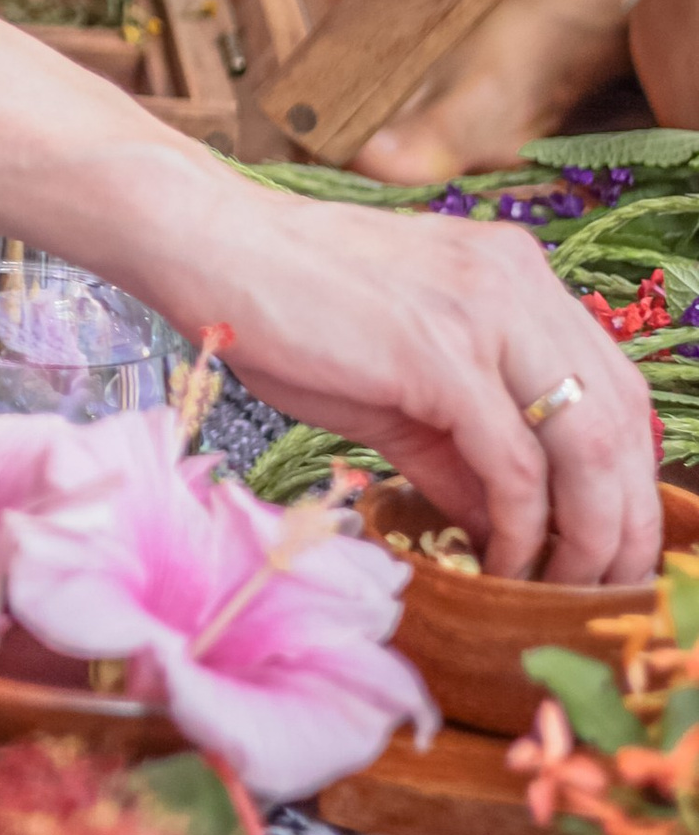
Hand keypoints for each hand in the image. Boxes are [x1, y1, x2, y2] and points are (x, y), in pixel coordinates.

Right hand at [180, 178, 658, 585]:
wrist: (207, 246)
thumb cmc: (283, 306)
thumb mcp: (394, 380)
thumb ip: (458, 447)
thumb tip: (504, 529)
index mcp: (517, 277)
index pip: (616, 388)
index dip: (627, 478)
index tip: (606, 546)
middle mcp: (521, 283)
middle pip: (621, 420)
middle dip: (624, 520)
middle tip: (603, 588)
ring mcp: (486, 312)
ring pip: (587, 443)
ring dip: (586, 534)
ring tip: (560, 588)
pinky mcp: (441, 353)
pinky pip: (514, 461)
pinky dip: (520, 526)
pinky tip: (500, 562)